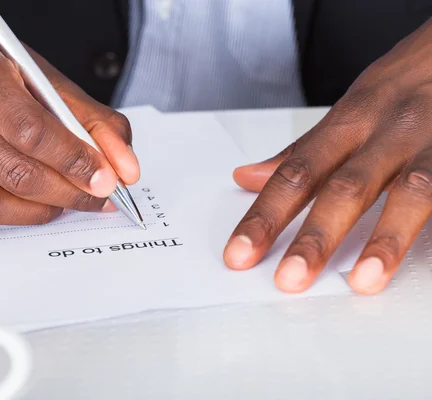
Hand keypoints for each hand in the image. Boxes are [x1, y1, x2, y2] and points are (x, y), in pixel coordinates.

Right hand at [0, 19, 138, 224]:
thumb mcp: (46, 82)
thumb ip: (94, 123)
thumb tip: (126, 170)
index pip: (31, 130)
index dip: (75, 161)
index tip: (106, 181)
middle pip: (13, 171)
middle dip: (67, 192)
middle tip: (96, 197)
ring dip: (39, 210)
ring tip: (63, 200)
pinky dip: (8, 214)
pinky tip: (26, 201)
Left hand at [224, 19, 431, 294]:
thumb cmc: (402, 85)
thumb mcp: (348, 109)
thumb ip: (301, 151)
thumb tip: (247, 177)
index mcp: (349, 121)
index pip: (296, 173)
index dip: (265, 216)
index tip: (241, 253)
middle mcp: (388, 131)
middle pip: (344, 186)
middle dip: (314, 237)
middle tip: (289, 279)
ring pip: (409, 193)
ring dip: (384, 239)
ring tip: (363, 281)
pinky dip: (431, 228)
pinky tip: (416, 260)